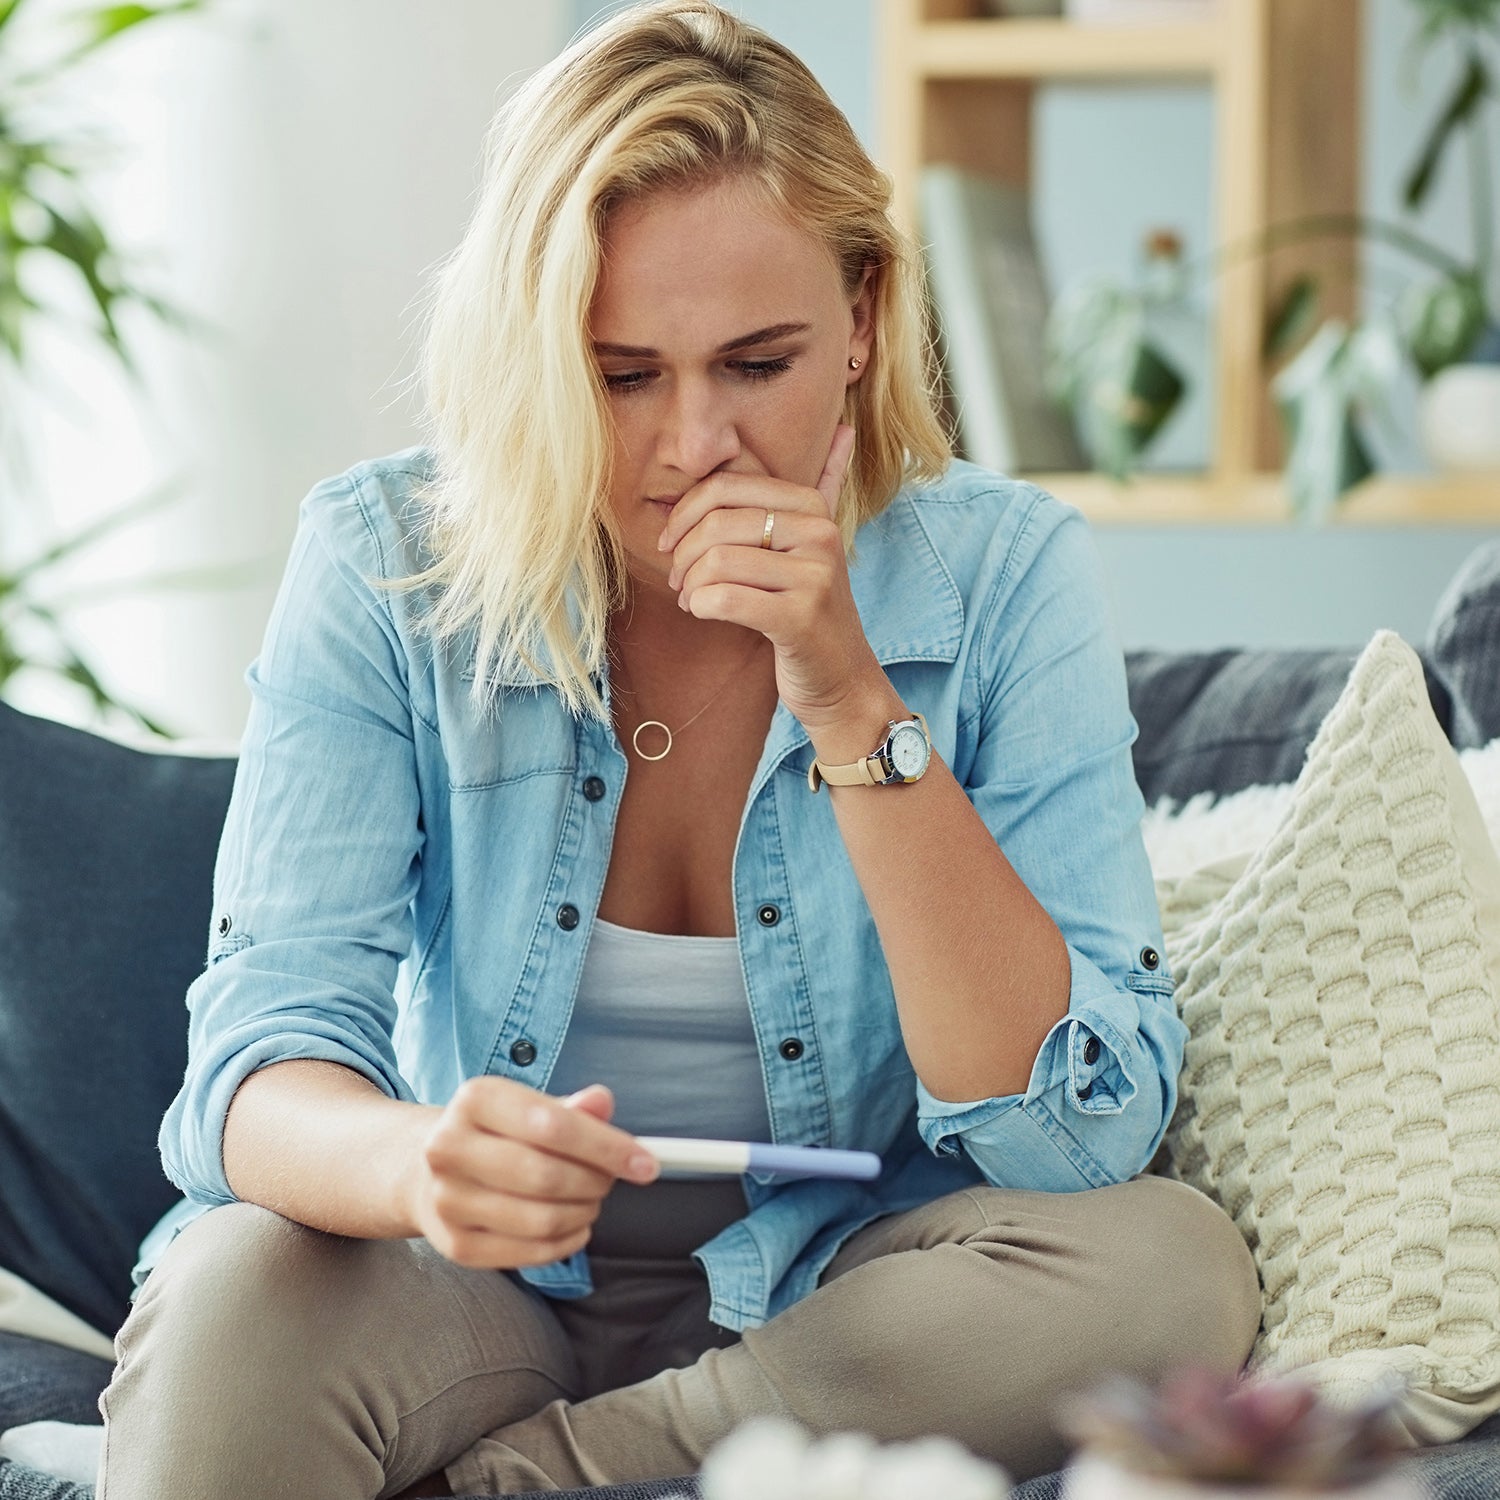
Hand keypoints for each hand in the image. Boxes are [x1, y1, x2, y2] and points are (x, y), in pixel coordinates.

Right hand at [405, 1080, 657, 1268]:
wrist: (426, 1168)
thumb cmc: (496, 1132)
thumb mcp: (530, 1106)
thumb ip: (571, 1107)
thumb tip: (602, 1102)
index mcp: (475, 1099)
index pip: (553, 1125)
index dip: (608, 1147)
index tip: (646, 1163)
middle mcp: (450, 1147)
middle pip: (547, 1176)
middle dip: (595, 1182)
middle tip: (610, 1180)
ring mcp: (448, 1200)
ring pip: (541, 1219)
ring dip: (584, 1213)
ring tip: (591, 1200)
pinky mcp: (456, 1244)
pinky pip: (530, 1253)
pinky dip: (568, 1242)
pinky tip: (575, 1226)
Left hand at [657, 424, 886, 729]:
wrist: (842, 678)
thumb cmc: (811, 609)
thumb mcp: (816, 546)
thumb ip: (827, 486)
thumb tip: (845, 428)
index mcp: (814, 508)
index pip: (727, 487)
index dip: (685, 513)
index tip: (671, 543)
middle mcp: (820, 535)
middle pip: (718, 523)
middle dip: (683, 552)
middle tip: (678, 578)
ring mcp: (815, 576)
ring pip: (717, 562)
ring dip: (690, 584)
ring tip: (691, 598)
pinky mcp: (800, 618)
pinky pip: (724, 599)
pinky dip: (702, 606)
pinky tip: (704, 613)